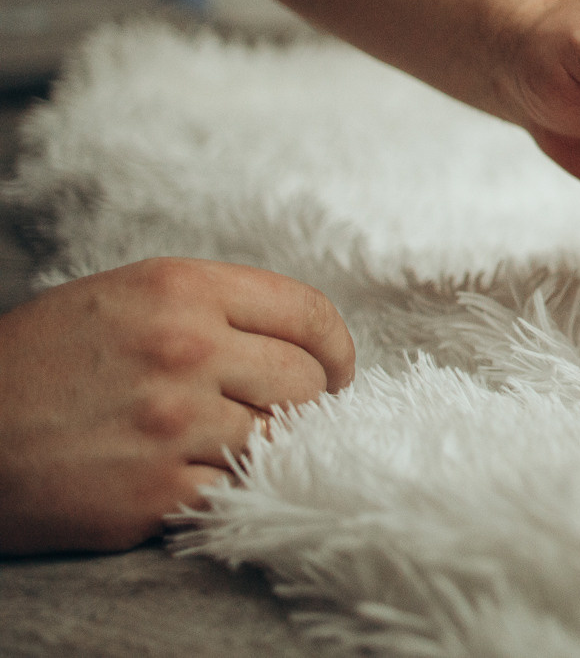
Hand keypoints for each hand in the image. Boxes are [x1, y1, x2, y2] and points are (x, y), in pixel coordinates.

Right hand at [0, 258, 354, 554]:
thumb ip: (212, 308)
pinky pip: (232, 489)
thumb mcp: (124, 297)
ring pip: (278, 438)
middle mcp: (187, 351)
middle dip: (304, 399)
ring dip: (263, 444)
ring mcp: (173, 425)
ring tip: (224, 440)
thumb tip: (298, 339)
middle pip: (306, 382)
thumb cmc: (40, 361)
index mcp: (182, 291)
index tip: (336, 368)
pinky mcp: (156, 492)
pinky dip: (220, 485)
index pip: (307, 314)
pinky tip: (188, 474)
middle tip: (282, 410)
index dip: (334, 346)